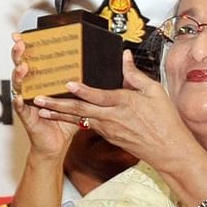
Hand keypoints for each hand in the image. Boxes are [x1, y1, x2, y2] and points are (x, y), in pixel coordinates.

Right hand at [10, 32, 77, 158]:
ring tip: (23, 67)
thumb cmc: (66, 120)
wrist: (58, 143)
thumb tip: (102, 66)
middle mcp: (32, 88)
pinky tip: (21, 96)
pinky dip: (20, 102)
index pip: (33, 59)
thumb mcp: (77, 96)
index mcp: (43, 81)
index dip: (26, 46)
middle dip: (19, 55)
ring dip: (19, 75)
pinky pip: (21, 108)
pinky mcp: (27, 116)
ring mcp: (27, 101)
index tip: (22, 34)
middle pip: (21, 67)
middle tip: (21, 44)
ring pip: (19, 85)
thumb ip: (85, 81)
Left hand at [32, 50, 198, 170]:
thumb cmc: (164, 120)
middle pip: (80, 111)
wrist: (168, 150)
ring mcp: (108, 129)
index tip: (67, 84)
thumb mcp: (154, 91)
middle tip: (38, 101)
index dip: (81, 90)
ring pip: (79, 119)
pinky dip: (73, 120)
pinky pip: (87, 125)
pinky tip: (62, 116)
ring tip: (41, 110)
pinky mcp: (108, 136)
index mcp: (122, 104)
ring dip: (59, 115)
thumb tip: (124, 57)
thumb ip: (134, 74)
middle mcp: (111, 118)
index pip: (98, 96)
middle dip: (56, 106)